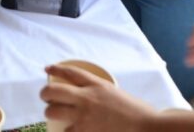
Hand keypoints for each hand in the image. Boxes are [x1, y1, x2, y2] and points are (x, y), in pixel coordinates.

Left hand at [41, 64, 156, 131]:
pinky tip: (69, 131)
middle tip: (47, 98)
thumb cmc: (139, 112)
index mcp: (97, 85)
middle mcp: (87, 98)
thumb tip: (90, 100)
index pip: (70, 72)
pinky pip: (65, 131)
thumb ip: (101, 94)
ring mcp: (84, 116)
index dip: (56, 69)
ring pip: (53, 111)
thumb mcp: (118, 94)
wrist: (148, 127)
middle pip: (53, 90)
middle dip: (45, 94)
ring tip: (55, 115)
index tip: (48, 68)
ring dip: (51, 113)